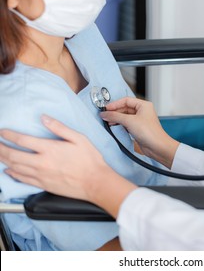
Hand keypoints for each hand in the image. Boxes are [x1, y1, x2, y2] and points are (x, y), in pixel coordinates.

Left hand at [0, 115, 135, 216]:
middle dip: (1, 148)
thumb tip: (44, 118)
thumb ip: (59, 127)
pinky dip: (12, 174)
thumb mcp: (79, 138)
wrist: (95, 182)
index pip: (22, 140)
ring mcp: (41, 175)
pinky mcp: (43, 185)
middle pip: (13, 155)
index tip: (2, 132)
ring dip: (4, 160)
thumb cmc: (90, 160)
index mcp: (50, 149)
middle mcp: (42, 163)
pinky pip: (22, 180)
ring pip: (15, 167)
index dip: (9, 135)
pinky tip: (9, 171)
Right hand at [101, 97, 179, 168]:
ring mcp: (141, 120)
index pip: (126, 100)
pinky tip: (114, 126)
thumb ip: (115, 116)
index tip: (106, 109)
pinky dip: (120, 124)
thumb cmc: (149, 132)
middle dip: (115, 112)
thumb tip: (104, 114)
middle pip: (125, 108)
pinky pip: (127, 123)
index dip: (115, 104)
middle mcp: (143, 111)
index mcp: (143, 105)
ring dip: (116, 118)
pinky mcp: (139, 128)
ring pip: (125, 116)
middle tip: (105, 116)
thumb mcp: (129, 121)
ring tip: (108, 122)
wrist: (157, 147)